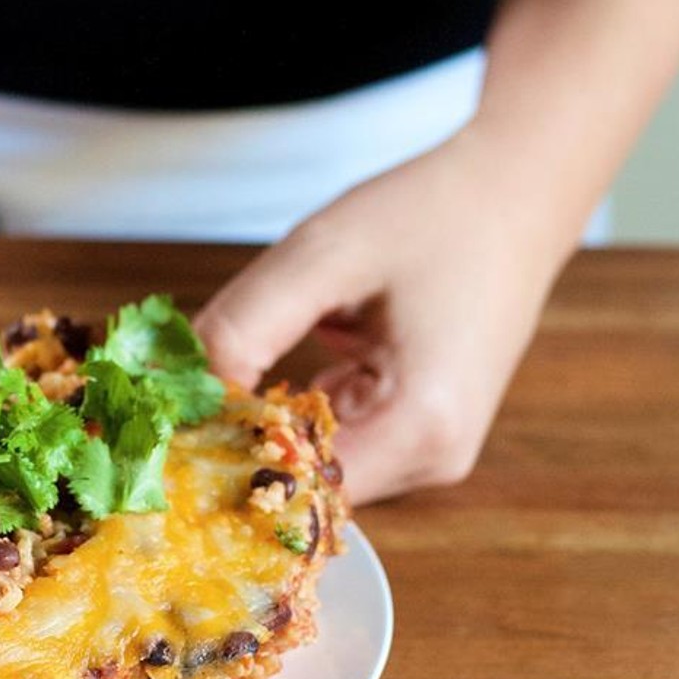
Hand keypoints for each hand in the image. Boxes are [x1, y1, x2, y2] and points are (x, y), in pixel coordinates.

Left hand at [193, 127, 578, 504]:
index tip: (162, 435)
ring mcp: (429, 450)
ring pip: (310, 467)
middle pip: (302, 486)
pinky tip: (262, 376)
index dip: (223, 466)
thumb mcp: (323, 255)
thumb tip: (179, 393)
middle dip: (234, 449)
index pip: (296, 488)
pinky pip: (330, 441)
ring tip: (212, 384)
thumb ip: (246, 325)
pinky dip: (287, 415)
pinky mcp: (417, 431)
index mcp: (422, 425)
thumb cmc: (431, 214)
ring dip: (258, 431)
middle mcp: (433, 457)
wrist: (516, 191)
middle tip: (168, 409)